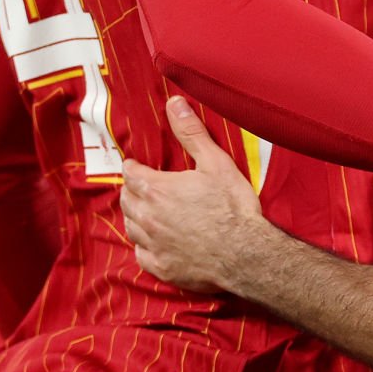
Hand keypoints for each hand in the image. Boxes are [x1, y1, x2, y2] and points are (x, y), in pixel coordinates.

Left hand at [120, 96, 263, 293]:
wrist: (246, 254)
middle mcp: (148, 217)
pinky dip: (143, 246)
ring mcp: (154, 245)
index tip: (136, 164)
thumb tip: (173, 103)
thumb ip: (191, 132)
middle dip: (131, 190)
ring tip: (143, 211)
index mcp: (157, 189)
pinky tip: (151, 243)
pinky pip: (140, 255)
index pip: (130, 173)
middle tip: (140, 185)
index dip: (133, 167)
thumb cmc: (233, 206)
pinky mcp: (162, 268)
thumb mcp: (215, 162)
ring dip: (134, 216)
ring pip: (130, 227)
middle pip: (126, 200)